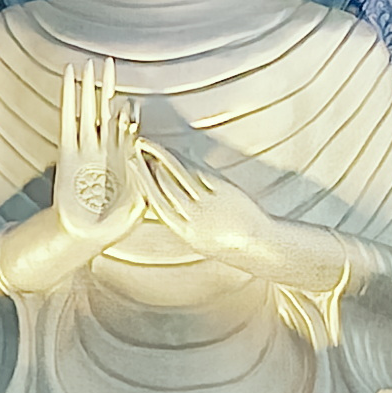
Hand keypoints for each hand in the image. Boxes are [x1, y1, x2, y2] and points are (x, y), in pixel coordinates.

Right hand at [54, 60, 148, 245]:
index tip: (131, 99)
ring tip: (86, 64)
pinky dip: (68, 98)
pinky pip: (68, 120)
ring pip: (87, 110)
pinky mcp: (67, 151)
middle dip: (108, 86)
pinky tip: (68, 80)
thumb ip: (147, 182)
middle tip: (109, 62)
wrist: (84, 235)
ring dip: (87, 88)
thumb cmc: (113, 224)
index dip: (128, 114)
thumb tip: (152, 161)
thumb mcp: (140, 203)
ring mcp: (85, 148)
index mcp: (124, 159)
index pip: (128, 128)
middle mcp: (105, 149)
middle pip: (106, 109)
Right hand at [132, 148, 279, 272]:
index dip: (143, 182)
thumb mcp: (199, 239)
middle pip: (163, 187)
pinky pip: (200, 174)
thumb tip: (166, 199)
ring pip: (179, 177)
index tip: (133, 167)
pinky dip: (187, 163)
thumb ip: (182, 220)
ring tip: (153, 147)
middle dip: (147, 167)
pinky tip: (180, 153)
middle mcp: (193, 217)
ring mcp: (208, 203)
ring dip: (163, 159)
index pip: (156, 202)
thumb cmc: (229, 244)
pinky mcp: (223, 192)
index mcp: (184, 231)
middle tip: (137, 150)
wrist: (258, 245)